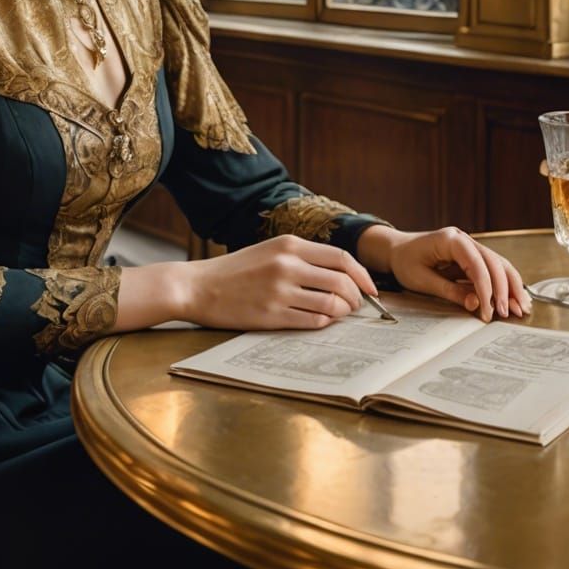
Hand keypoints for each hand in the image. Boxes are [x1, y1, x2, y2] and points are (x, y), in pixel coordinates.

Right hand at [181, 236, 377, 330]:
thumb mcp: (269, 251)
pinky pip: (313, 321)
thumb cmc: (235, 270)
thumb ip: (302, 258)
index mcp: (289, 245)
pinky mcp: (272, 314)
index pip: (341, 257)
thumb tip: (340, 275)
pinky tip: (321, 321)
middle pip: (342, 281)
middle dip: (357, 298)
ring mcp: (280, 290)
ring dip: (343, 313)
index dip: (362, 275)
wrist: (198, 286)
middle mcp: (288, 265)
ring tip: (340, 315)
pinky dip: (324, 323)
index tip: (370, 289)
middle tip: (357, 307)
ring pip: (332, 303)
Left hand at [360, 224, 529, 320]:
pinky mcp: (472, 257)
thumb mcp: (421, 280)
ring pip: (499, 265)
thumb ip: (450, 291)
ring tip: (522, 308)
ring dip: (511, 287)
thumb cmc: (405, 262)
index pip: (477, 264)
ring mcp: (470, 247)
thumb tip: (476, 304)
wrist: (396, 250)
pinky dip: (504, 285)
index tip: (489, 311)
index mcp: (450, 239)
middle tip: (509, 314)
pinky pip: (493, 270)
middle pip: (494, 262)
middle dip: (504, 289)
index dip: (486, 289)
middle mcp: (465, 239)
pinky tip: (514, 300)